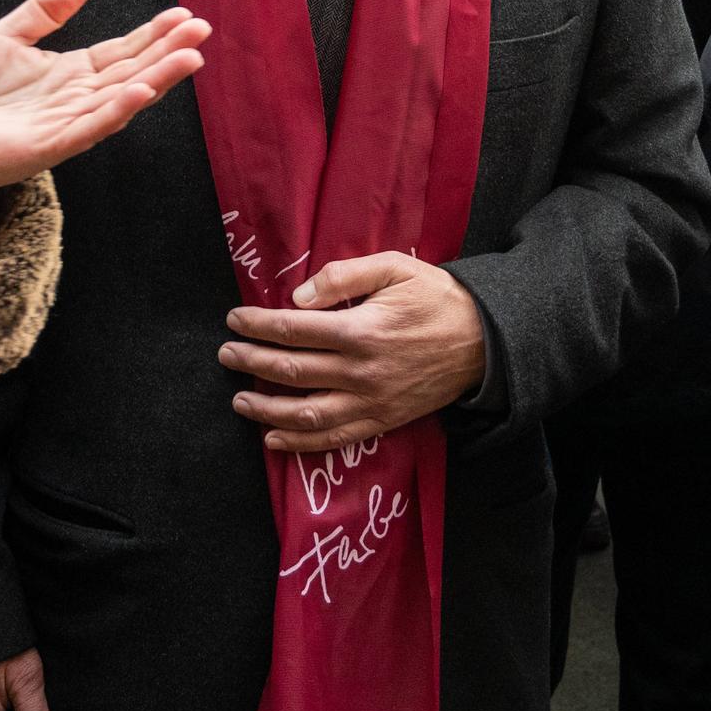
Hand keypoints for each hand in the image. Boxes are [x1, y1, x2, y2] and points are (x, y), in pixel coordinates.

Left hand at [0, 0, 207, 204]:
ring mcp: (66, 124)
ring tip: (190, 58)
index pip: (122, 51)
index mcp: (70, 73)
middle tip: (202, 30)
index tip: (184, 14)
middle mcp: (77, 99)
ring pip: (120, 100)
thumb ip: (44, 11)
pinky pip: (88, 127)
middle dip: (168, 52)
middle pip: (132, 72)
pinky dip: (116, 111)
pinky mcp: (48, 147)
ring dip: (156, 80)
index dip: (153, 34)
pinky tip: (139, 92)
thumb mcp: (6, 37)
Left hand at [221, 254, 488, 453]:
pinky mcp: (383, 421)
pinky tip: (274, 438)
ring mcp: (372, 402)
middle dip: (251, 362)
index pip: (294, 330)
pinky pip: (335, 439)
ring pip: (307, 414)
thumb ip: (345, 275)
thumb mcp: (396, 268)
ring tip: (240, 399)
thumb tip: (299, 297)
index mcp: (362, 329)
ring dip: (267, 409)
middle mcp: (362, 371)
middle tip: (226, 354)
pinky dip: (300, 442)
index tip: (235, 320)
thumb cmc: (437, 298)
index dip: (258, 325)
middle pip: (293, 371)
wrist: (485, 341)